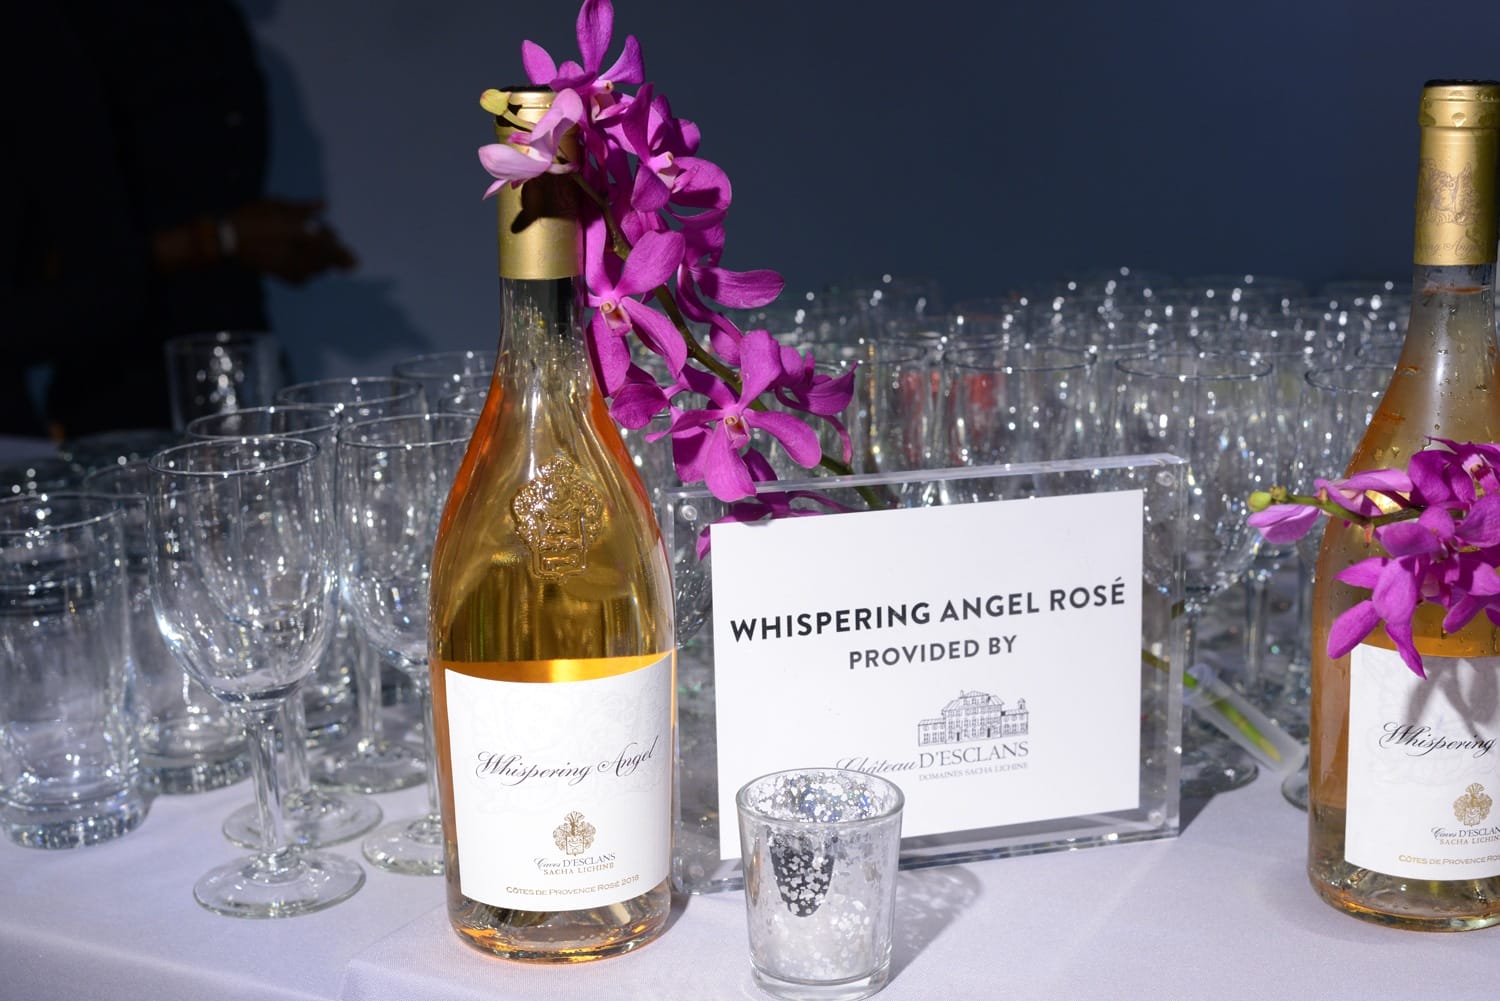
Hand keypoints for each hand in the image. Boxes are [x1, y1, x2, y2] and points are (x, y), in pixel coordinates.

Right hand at [226, 198, 358, 283]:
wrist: (225, 239)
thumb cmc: (251, 217)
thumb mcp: (276, 205)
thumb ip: (303, 208)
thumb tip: (325, 204)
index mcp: (298, 231)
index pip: (328, 245)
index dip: (343, 254)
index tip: (354, 261)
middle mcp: (295, 250)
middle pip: (325, 260)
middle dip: (336, 260)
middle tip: (349, 262)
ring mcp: (287, 265)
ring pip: (315, 270)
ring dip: (323, 266)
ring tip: (328, 262)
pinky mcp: (278, 274)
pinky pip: (301, 279)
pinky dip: (307, 274)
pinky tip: (308, 271)